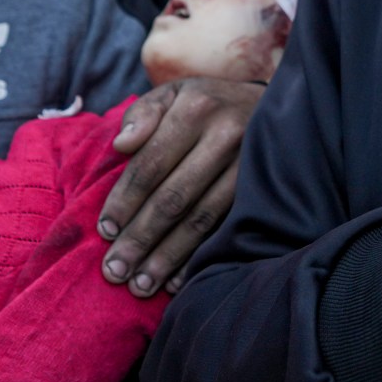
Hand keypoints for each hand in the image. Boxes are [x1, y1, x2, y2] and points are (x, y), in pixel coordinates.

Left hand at [99, 78, 262, 294]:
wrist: (276, 109)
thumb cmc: (208, 105)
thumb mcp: (173, 95)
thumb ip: (141, 114)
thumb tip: (121, 147)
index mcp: (196, 108)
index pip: (151, 163)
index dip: (125, 200)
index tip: (105, 231)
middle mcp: (227, 135)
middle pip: (174, 197)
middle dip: (140, 238)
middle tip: (114, 271)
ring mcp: (250, 166)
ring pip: (201, 219)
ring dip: (168, 257)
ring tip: (140, 286)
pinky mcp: (263, 191)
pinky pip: (225, 229)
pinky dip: (200, 258)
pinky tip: (178, 281)